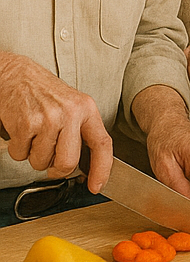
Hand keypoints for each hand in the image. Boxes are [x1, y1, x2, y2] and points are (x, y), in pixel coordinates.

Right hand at [0, 52, 112, 192]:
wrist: (15, 74)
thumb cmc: (44, 92)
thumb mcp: (72, 105)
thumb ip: (80, 131)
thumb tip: (84, 167)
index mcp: (87, 108)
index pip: (102, 144)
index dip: (102, 169)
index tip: (96, 186)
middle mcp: (70, 113)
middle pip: (68, 163)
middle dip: (56, 170)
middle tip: (50, 160)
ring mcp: (48, 119)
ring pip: (41, 162)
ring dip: (34, 155)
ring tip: (34, 134)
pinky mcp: (26, 124)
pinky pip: (21, 155)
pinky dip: (18, 149)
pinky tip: (22, 130)